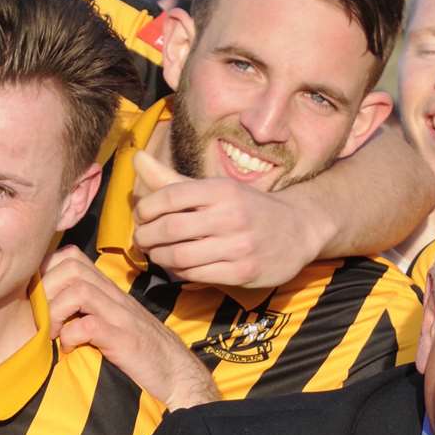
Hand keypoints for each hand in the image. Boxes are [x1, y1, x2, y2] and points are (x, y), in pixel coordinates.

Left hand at [41, 245, 217, 409]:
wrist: (179, 375)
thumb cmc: (146, 352)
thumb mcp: (118, 322)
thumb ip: (94, 308)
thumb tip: (54, 306)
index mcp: (112, 291)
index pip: (74, 258)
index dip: (48, 270)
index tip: (38, 295)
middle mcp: (116, 298)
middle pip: (72, 267)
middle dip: (46, 289)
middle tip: (40, 316)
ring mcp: (122, 317)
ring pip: (78, 290)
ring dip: (55, 310)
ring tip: (52, 332)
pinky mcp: (124, 340)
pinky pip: (88, 325)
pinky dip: (70, 336)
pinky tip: (70, 348)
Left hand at [133, 150, 320, 289]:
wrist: (298, 230)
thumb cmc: (249, 208)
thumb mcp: (216, 189)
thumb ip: (173, 180)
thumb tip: (136, 159)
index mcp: (221, 190)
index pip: (169, 196)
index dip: (145, 209)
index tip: (140, 216)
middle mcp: (231, 216)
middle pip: (170, 229)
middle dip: (146, 237)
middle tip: (141, 240)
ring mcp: (239, 246)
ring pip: (181, 256)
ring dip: (160, 258)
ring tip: (157, 255)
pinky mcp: (244, 272)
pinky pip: (198, 275)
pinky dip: (180, 273)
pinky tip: (179, 267)